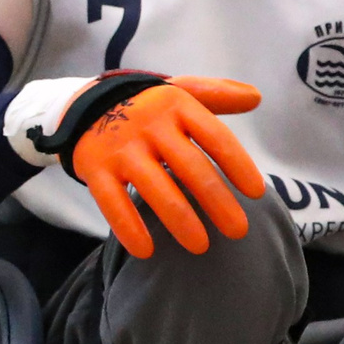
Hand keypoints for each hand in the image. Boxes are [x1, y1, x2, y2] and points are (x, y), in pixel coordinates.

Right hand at [71, 75, 265, 258]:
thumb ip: (218, 95)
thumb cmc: (150, 107)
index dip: (238, 164)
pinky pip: (112, 202)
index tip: (257, 193)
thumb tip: (257, 97)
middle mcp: (148, 125)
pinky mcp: (95, 168)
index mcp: (176, 105)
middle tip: (239, 231)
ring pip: (155, 188)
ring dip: (180, 220)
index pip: (214, 136)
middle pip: (190, 167)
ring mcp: (120, 148)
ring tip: (201, 247)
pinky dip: (128, 228)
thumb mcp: (181, 92)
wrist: (85, 104)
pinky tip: (147, 252)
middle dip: (217, 201)